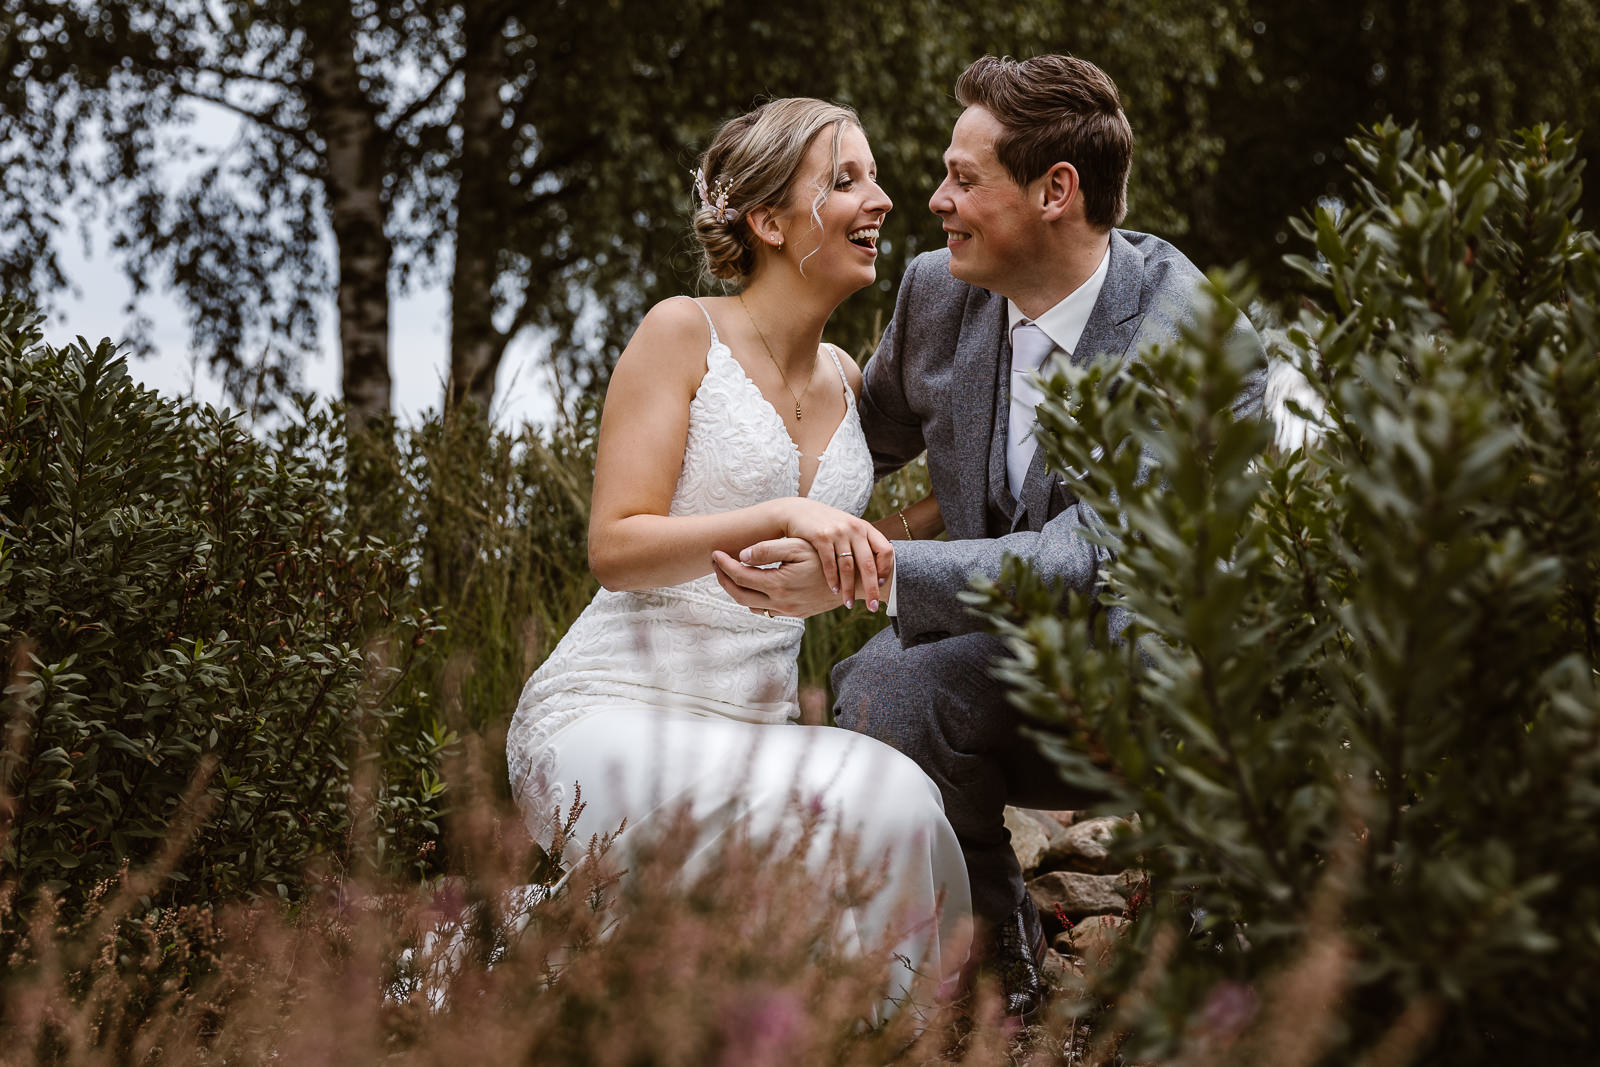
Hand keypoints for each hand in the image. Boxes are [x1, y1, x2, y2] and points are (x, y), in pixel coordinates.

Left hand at [711, 537, 891, 618]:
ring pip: (751, 605)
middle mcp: (781, 602)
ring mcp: (788, 611)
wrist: (856, 581)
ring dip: (736, 590)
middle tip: (715, 563)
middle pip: (739, 595)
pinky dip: (753, 598)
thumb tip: (742, 556)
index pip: (740, 576)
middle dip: (723, 579)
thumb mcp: (799, 546)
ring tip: (729, 573)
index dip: (724, 565)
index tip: (715, 552)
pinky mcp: (796, 614)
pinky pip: (766, 609)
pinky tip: (752, 584)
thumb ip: (769, 550)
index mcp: (778, 584)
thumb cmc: (829, 558)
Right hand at [774, 499, 894, 608]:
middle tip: (872, 606)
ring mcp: (838, 532)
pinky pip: (830, 564)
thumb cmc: (826, 525)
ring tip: (848, 603)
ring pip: (848, 567)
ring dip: (848, 588)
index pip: (885, 550)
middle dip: (871, 588)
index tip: (881, 584)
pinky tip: (834, 590)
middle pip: (868, 564)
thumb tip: (877, 571)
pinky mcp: (821, 536)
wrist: (798, 512)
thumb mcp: (848, 528)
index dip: (886, 568)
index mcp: (865, 528)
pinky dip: (833, 579)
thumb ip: (861, 544)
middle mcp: (854, 528)